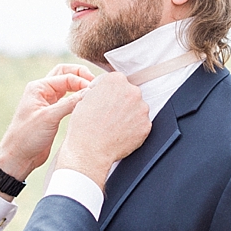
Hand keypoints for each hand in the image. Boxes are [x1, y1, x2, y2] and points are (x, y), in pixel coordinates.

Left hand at [0, 64, 96, 181]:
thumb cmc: (26, 137)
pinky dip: (77, 99)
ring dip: (79, 86)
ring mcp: (48, 102)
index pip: (66, 76)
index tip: (94, 89)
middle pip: (65, 74)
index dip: (82, 81)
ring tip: (93, 92)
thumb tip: (89, 92)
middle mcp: (43, 92)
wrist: (19, 157)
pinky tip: (86, 104)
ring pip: (67, 87)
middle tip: (95, 83)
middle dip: (80, 76)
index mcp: (38, 88)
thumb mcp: (49, 117)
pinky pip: (67, 100)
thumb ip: (70, 103)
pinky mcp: (53, 114)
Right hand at [56, 72, 150, 189]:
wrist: (90, 150)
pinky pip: (141, 124)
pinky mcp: (146, 125)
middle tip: (109, 115)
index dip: (109, 91)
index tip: (104, 100)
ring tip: (114, 127)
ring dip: (129, 115)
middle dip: (121, 102)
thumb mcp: (85, 99)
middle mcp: (132, 91)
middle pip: (129, 93)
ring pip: (137, 109)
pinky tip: (120, 134)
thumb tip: (105, 91)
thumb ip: (101, 90)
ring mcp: (142, 109)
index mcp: (116, 80)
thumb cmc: (83, 126)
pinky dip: (133, 129)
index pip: (117, 81)